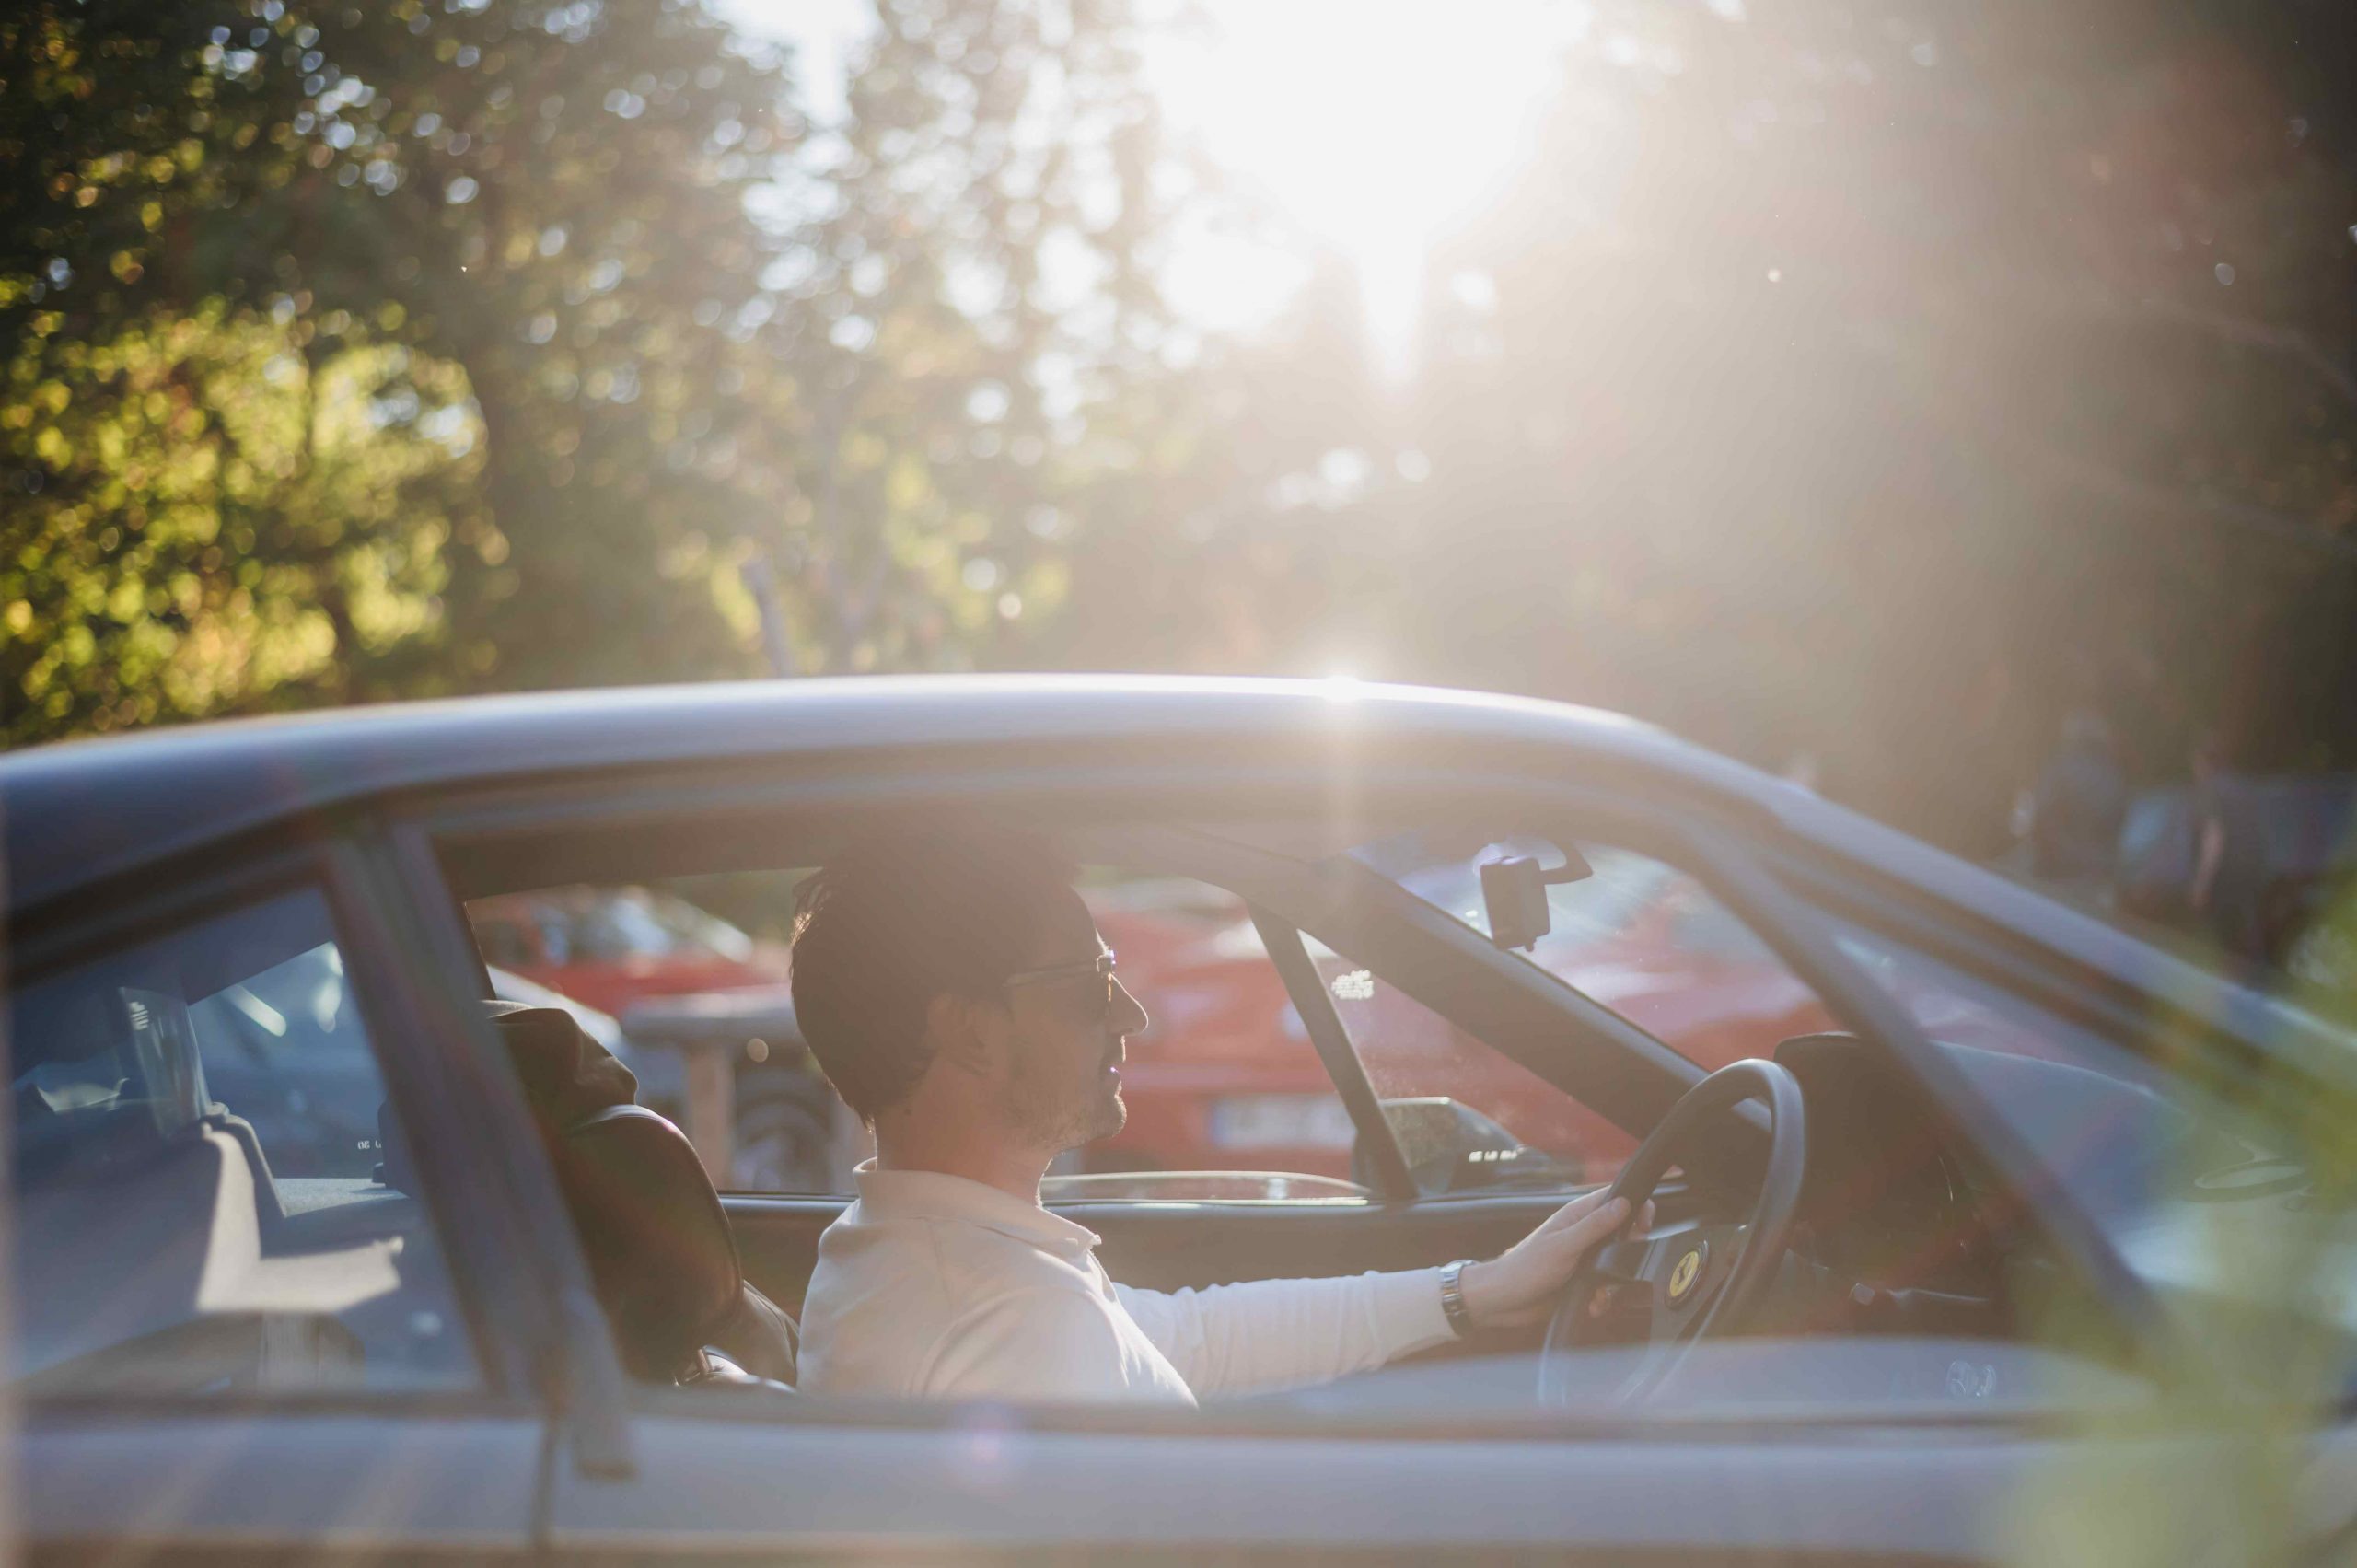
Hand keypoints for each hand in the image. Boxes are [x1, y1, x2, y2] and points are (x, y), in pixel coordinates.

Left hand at [1457, 1187, 1653, 1330]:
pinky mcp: (1580, 1281)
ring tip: (1601, 1293)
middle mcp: (1582, 1235)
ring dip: (1614, 1283)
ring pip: (1616, 1264)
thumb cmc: (1524, 1269)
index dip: (1634, 1207)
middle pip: (1622, 1234)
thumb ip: (1594, 1226)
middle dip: (1628, 1253)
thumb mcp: (1564, 1246)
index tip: (1643, 1225)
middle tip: (1622, 1265)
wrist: (1502, 1301)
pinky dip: (1602, 1298)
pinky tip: (1592, 1304)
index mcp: (1576, 1217)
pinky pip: (1604, 1287)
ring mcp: (1582, 1258)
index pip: (1614, 1198)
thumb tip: (1623, 1204)